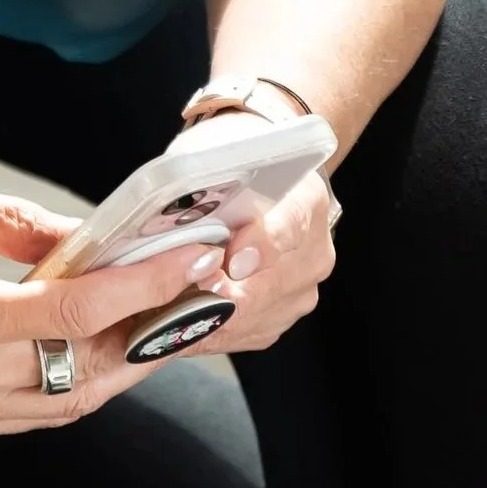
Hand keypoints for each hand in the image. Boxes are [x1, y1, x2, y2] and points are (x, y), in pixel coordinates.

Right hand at [0, 173, 231, 442]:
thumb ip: (4, 220)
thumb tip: (79, 236)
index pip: (77, 310)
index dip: (144, 286)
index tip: (192, 260)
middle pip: (92, 368)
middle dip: (155, 330)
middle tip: (202, 290)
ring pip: (75, 402)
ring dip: (126, 363)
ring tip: (166, 318)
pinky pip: (41, 413)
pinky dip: (82, 382)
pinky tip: (103, 345)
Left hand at [180, 163, 337, 356]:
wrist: (256, 172)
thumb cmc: (231, 160)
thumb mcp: (218, 155)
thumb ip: (207, 185)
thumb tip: (179, 224)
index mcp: (304, 198)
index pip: (290, 226)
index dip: (261, 247)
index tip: (232, 262)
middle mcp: (315, 248)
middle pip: (273, 284)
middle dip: (224, 295)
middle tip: (181, 295)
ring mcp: (305, 285)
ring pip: (260, 315)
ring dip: (215, 318)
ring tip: (171, 312)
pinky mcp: (286, 311)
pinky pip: (252, 332)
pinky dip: (217, 331)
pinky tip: (186, 325)